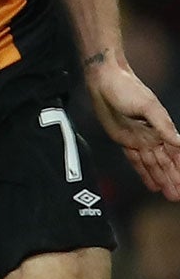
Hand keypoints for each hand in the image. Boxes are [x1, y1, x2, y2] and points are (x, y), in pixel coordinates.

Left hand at [86, 58, 179, 199]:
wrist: (105, 82)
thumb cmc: (129, 89)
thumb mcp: (148, 107)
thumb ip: (163, 126)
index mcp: (162, 129)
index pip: (175, 154)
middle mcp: (152, 136)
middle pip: (165, 163)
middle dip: (172, 179)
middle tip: (177, 196)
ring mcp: (138, 139)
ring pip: (152, 165)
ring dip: (160, 179)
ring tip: (169, 193)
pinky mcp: (123, 140)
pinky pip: (135, 160)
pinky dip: (143, 172)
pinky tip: (150, 182)